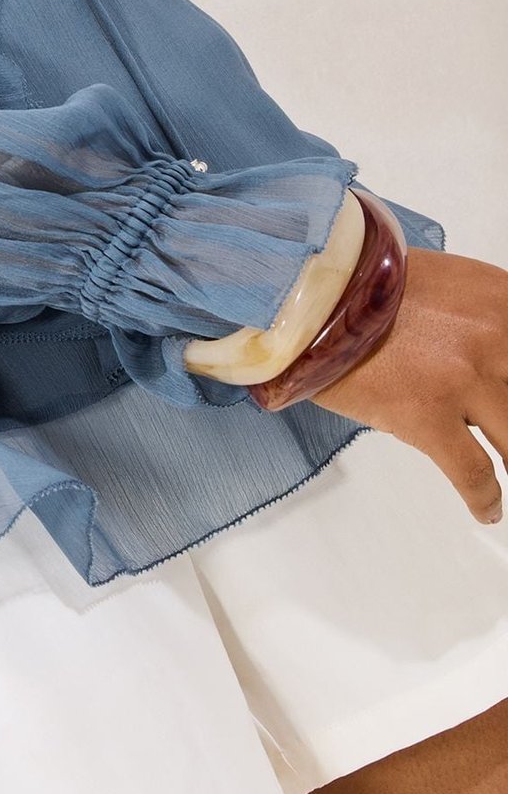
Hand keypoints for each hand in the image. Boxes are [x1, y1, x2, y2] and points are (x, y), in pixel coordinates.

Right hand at [310, 247, 507, 523]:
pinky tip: (488, 509)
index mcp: (499, 298)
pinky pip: (474, 473)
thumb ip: (478, 319)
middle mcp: (493, 336)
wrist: (306, 294)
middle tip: (505, 433)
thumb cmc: (359, 284)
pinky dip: (485, 498)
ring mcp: (463, 378)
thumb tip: (489, 361)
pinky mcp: (427, 416)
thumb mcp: (441, 284)